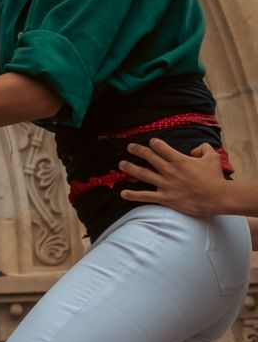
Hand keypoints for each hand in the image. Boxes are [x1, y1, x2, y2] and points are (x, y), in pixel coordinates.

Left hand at [120, 138, 236, 214]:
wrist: (219, 198)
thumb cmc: (216, 178)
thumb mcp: (212, 157)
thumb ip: (202, 148)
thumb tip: (193, 149)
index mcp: (178, 159)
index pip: (159, 147)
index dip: (154, 143)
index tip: (151, 143)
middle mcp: (169, 170)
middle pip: (148, 157)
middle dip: (137, 150)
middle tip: (130, 147)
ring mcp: (165, 184)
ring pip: (142, 174)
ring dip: (130, 168)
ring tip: (121, 164)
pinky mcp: (165, 198)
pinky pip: (146, 196)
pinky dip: (133, 195)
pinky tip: (123, 193)